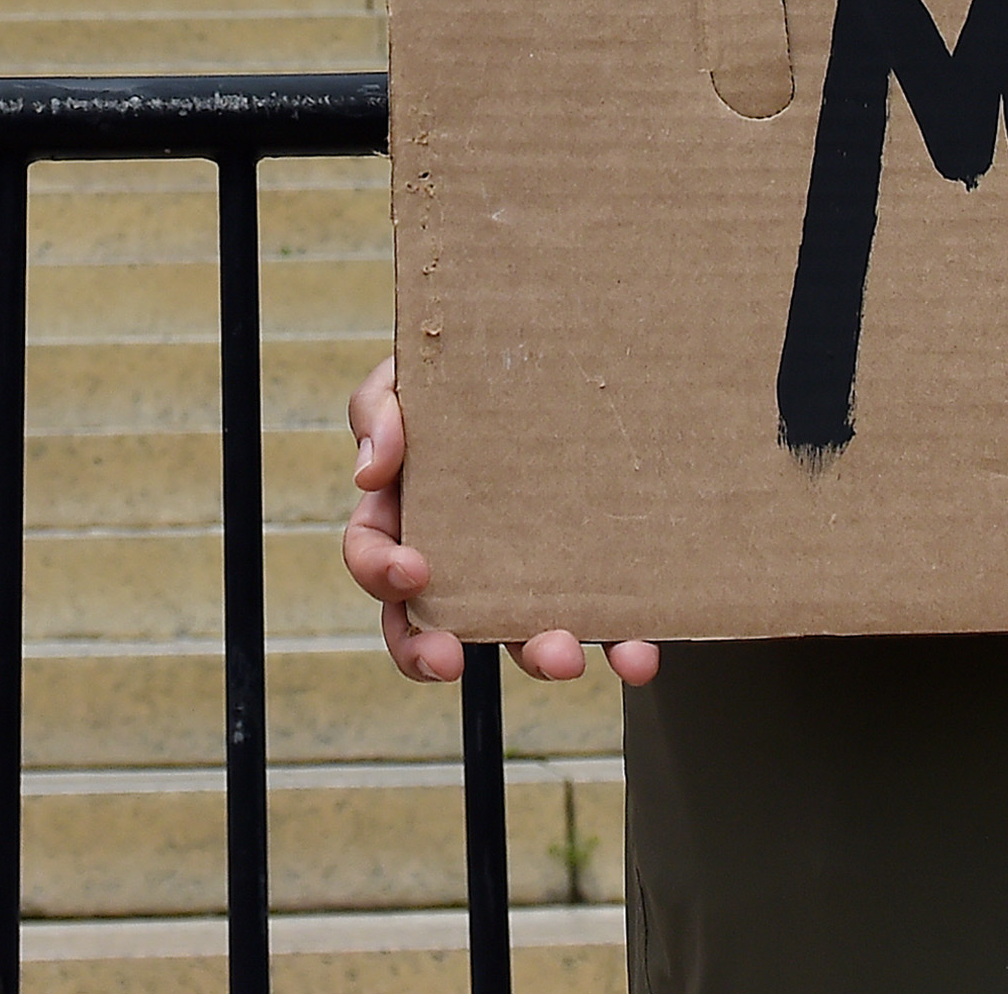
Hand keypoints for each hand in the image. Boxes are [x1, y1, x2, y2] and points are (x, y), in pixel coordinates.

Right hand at [343, 353, 656, 689]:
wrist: (561, 350)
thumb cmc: (468, 372)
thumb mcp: (411, 376)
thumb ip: (380, 410)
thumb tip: (370, 471)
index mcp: (406, 512)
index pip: (372, 555)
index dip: (381, 574)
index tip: (411, 572)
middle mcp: (459, 559)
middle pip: (430, 624)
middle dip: (433, 650)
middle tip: (453, 658)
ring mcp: (525, 573)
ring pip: (517, 637)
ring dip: (537, 657)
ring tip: (565, 656)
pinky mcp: (585, 576)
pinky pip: (600, 623)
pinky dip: (618, 645)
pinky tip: (638, 654)